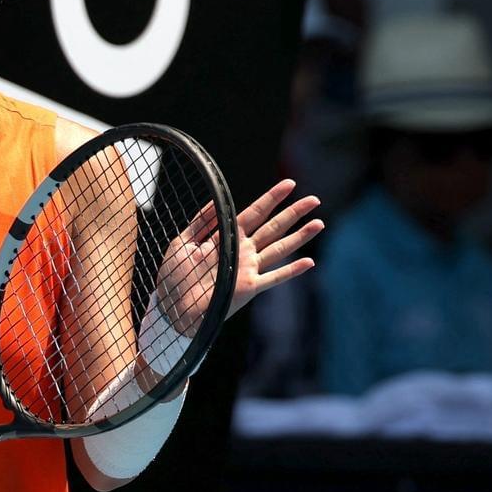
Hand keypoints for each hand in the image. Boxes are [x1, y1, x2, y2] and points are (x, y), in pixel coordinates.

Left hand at [155, 179, 321, 328]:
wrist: (172, 307)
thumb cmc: (175, 276)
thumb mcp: (182, 241)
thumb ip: (201, 222)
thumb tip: (217, 200)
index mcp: (227, 237)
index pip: (254, 213)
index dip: (272, 198)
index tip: (290, 184)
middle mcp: (243, 251)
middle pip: (274, 227)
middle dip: (293, 213)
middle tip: (314, 199)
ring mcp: (248, 269)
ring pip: (280, 248)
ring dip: (300, 236)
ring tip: (319, 223)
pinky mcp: (249, 287)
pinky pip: (274, 277)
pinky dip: (292, 270)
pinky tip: (310, 263)